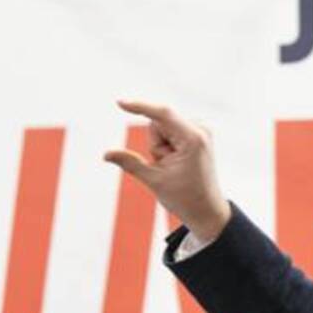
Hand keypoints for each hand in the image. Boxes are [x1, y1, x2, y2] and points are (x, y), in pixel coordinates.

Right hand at [104, 99, 231, 242]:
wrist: (206, 210)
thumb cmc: (184, 198)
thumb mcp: (154, 180)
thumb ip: (130, 163)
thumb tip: (105, 154)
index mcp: (193, 139)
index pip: (163, 114)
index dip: (140, 106)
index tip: (120, 102)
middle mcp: (201, 129)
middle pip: (158, 123)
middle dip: (155, 144)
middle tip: (167, 166)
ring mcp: (201, 130)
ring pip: (162, 127)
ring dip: (161, 146)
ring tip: (175, 166)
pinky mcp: (197, 132)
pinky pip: (169, 131)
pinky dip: (167, 145)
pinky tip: (179, 160)